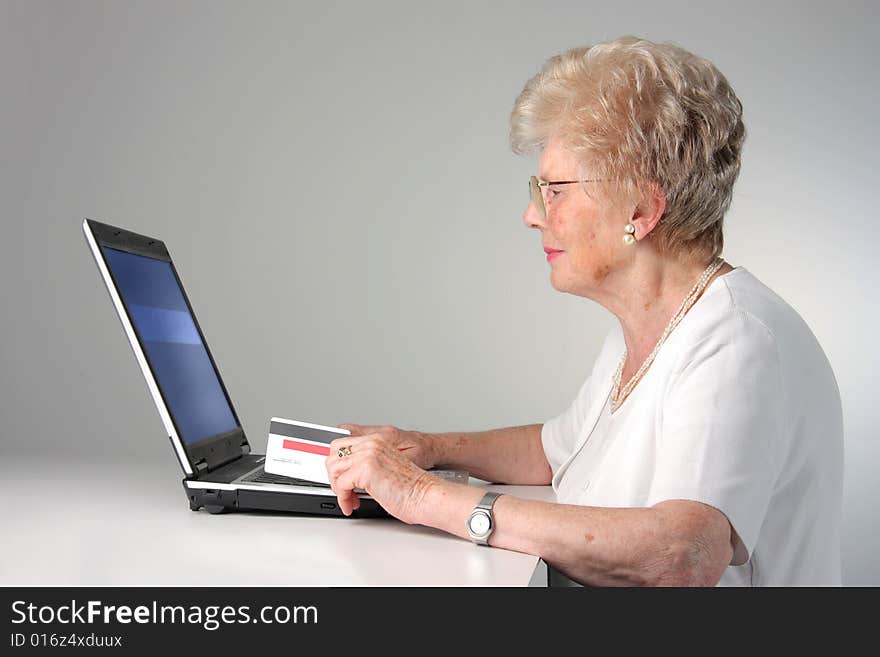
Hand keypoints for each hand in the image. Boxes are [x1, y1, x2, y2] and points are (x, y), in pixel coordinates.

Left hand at [324, 432, 439, 522]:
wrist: (425, 496)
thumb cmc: (411, 488)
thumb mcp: (385, 467)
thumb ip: (367, 464)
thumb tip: (346, 474)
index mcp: (377, 440)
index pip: (342, 444)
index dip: (338, 465)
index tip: (339, 479)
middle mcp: (371, 443)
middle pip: (333, 454)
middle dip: (334, 476)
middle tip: (344, 491)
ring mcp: (368, 454)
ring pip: (333, 468)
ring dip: (337, 488)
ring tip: (349, 500)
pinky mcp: (366, 469)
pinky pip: (340, 484)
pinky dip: (343, 498)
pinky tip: (352, 505)